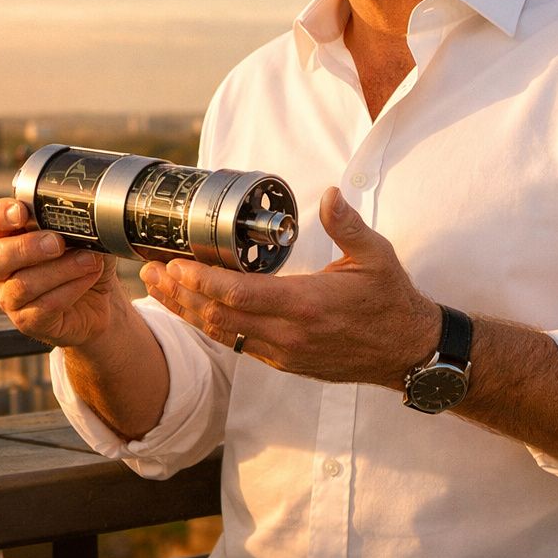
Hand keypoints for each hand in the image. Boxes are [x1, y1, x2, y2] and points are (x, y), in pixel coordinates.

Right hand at [0, 197, 118, 347]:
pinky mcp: (28, 321)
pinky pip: (45, 306)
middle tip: (57, 243)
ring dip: (61, 269)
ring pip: (24, 284)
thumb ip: (76, 220)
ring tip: (89, 260)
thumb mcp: (85, 234)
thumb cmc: (85, 260)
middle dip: (28, 247)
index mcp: (7, 236)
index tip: (21, 212)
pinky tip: (89, 278)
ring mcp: (11, 297)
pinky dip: (71, 289)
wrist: (101, 301)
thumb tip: (84, 212)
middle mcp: (1, 267)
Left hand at [143, 186, 439, 387]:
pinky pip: (237, 344)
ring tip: (158, 287)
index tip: (173, 262)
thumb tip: (329, 195)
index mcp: (306, 304)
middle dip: (178, 294)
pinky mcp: (285, 363)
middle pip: (217, 317)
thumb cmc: (391, 300)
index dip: (199, 281)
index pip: (237, 295)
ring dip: (185, 311)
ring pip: (221, 334)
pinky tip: (192, 309)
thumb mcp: (376, 256)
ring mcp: (284, 353)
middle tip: (149, 270)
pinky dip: (209, 325)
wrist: (408, 351)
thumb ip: (348, 225)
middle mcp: (289, 334)